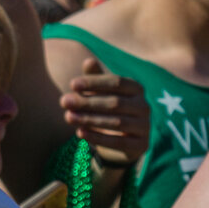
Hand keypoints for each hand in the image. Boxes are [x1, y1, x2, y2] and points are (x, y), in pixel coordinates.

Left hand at [60, 57, 148, 173]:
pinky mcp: (141, 145)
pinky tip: (80, 133)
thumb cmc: (107, 109)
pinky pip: (119, 142)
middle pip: (115, 102)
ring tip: (68, 117)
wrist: (121, 141)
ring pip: (117, 123)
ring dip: (90, 120)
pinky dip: (98, 138)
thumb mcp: (101, 92)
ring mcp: (144, 126)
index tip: (72, 84)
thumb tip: (88, 61)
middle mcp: (144, 106)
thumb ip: (95, 78)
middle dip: (87, 102)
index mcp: (136, 89)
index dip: (94, 82)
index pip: (116, 82)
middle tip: (64, 102)